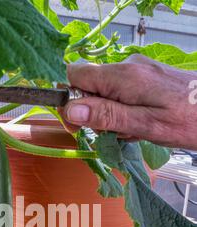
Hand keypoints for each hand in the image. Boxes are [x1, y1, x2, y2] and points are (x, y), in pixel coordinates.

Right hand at [61, 56, 196, 148]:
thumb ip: (106, 115)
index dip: (69, 101)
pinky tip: (138, 124)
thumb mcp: (144, 124)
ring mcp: (138, 70)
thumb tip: (70, 109)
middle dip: (92, 112)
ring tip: (131, 131)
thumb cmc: (187, 121)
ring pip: (104, 91)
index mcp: (123, 76)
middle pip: (88, 85)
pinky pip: (120, 92)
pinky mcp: (146, 77)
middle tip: (112, 132)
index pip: (74, 76)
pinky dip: (122, 110)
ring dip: (109, 115)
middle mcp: (128, 67)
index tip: (77, 125)